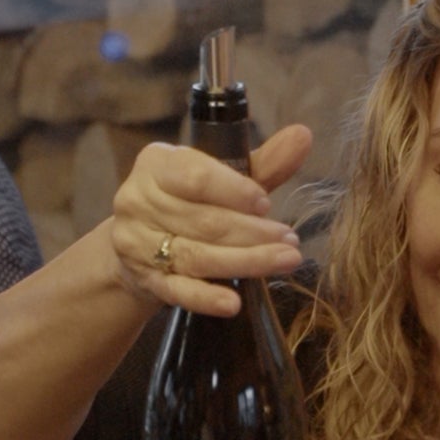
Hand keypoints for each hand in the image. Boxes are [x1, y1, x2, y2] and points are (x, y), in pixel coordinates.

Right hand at [105, 125, 311, 315]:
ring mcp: (137, 242)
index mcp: (156, 164)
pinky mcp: (144, 278)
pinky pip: (178, 290)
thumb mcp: (222, 177)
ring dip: (245, 262)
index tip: (266, 204)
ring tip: (283, 261)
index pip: (196, 176)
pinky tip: (233, 303)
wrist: (143, 243)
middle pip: (203, 220)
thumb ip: (262, 162)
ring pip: (196, 256)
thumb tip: (302, 136)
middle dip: (253, 233)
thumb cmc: (190, 201)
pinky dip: (206, 298)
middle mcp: (138, 200)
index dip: (235, 191)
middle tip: (290, 241)